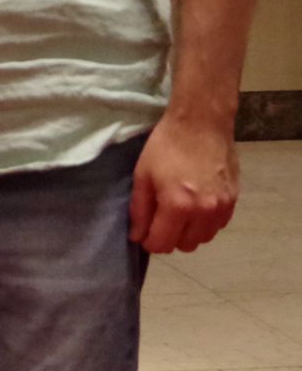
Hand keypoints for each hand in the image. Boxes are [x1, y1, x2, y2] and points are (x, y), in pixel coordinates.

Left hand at [131, 116, 239, 253]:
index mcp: (178, 205)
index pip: (163, 243)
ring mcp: (222, 208)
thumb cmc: (166, 146)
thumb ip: (140, 210)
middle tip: (159, 221)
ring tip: (177, 213)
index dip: (149, 241)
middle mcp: (203, 212)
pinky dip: (204, 224)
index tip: (143, 232)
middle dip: (169, 238)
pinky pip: (217, 226)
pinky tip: (195, 207)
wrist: (202, 124)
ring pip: (203, 239)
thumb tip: (137, 236)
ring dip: (188, 233)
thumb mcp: (143, 175)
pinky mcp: (234, 201)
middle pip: (185, 246)